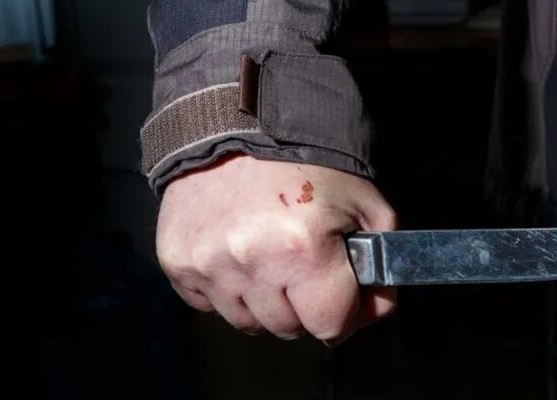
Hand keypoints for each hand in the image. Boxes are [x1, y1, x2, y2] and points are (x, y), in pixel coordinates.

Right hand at [156, 154, 397, 343]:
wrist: (241, 123)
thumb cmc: (308, 161)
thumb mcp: (365, 203)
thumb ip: (380, 262)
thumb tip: (375, 307)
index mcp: (303, 250)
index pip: (329, 325)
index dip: (344, 316)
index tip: (342, 300)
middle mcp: (252, 262)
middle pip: (288, 328)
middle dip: (304, 306)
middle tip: (305, 268)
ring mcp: (209, 263)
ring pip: (246, 322)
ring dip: (264, 301)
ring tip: (270, 257)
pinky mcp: (176, 259)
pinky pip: (207, 304)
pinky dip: (226, 289)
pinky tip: (238, 254)